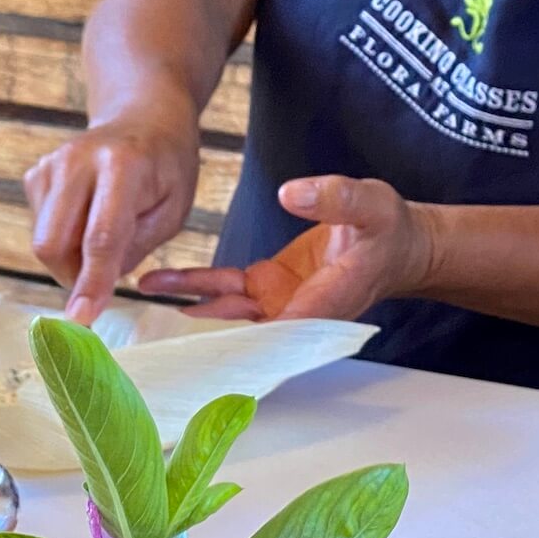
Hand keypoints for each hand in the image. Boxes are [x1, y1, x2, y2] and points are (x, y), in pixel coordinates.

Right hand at [25, 110, 200, 323]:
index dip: (91, 282)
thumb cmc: (166, 169)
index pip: (100, 237)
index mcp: (122, 166)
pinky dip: (63, 239)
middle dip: (73, 276)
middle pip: (53, 243)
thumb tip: (93, 287)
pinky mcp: (36, 175)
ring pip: (43, 241)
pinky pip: (40, 228)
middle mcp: (77, 160)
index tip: (82, 317)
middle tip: (102, 277)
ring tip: (101, 238)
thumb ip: (134, 248)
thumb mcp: (172, 211)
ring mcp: (50, 165)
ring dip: (70, 258)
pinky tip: (86, 218)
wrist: (142, 118)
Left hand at [138, 176, 436, 320]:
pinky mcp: (267, 288)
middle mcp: (292, 315)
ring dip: (182, 307)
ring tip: (140, 297)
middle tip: (148, 334)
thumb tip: (290, 192)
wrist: (397, 245)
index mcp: (319, 307)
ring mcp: (277, 304)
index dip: (230, 339)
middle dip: (193, 334)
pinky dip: (193, 288)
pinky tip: (158, 283)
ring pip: (222, 312)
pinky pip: (224, 291)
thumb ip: (333, 198)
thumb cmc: (389, 231)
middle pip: (236, 332)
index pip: (269, 332)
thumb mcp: (371, 205)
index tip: (191, 345)